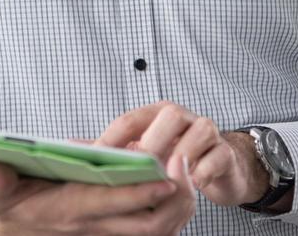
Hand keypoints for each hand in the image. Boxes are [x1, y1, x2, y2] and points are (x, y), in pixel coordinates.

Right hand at [0, 151, 195, 234]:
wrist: (17, 226)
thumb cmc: (14, 201)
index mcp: (71, 210)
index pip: (112, 203)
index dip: (140, 191)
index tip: (165, 173)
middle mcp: (96, 226)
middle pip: (148, 224)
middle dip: (172, 199)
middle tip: (186, 165)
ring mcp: (109, 232)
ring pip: (157, 229)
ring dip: (179, 205)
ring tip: (189, 169)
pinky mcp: (116, 229)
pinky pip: (155, 228)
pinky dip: (173, 211)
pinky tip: (181, 183)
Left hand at [97, 101, 270, 206]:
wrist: (219, 166)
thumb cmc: (174, 155)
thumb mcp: (143, 149)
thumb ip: (113, 149)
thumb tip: (73, 147)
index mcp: (156, 114)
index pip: (131, 119)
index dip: (113, 137)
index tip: (97, 157)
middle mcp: (182, 117)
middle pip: (169, 115)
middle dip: (152, 142)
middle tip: (139, 167)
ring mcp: (206, 131)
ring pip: (199, 130)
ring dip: (182, 153)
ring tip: (167, 175)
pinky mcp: (224, 152)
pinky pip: (217, 156)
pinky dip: (204, 170)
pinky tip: (193, 183)